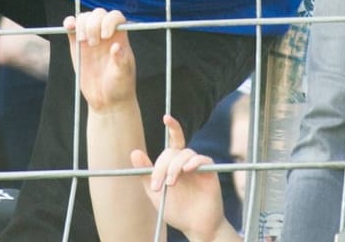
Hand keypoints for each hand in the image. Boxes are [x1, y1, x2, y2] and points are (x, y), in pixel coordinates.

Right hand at [65, 8, 136, 112]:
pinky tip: (69, 26)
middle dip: (94, 24)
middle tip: (93, 44)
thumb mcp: (123, 76)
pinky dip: (69, 23)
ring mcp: (90, 38)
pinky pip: (72, 27)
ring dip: (82, 24)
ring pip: (85, 18)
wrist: (106, 100)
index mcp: (120, 38)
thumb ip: (121, 62)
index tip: (106, 36)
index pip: (115, 17)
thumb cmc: (120, 86)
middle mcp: (105, 34)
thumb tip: (117, 47)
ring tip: (83, 41)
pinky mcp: (77, 44)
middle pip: (98, 14)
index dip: (109, 21)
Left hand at [133, 116, 236, 241]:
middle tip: (159, 185)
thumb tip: (134, 152)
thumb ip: (145, 174)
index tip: (166, 117)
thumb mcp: (155, 193)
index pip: (174, 141)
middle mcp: (186, 163)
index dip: (173, 127)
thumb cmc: (176, 210)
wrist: (194, 227)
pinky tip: (188, 170)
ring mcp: (198, 167)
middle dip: (162, 166)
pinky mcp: (210, 173)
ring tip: (171, 183)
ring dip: (175, 166)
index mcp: (174, 164)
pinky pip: (203, 159)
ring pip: (186, 153)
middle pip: (173, 151)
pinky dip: (194, 161)